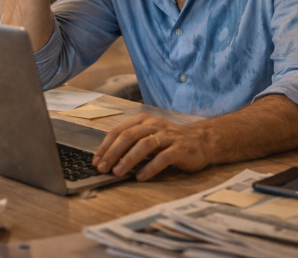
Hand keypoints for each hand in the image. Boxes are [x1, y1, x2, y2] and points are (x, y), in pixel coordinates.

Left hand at [92, 114, 212, 181]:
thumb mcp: (149, 137)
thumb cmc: (170, 142)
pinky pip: (163, 157)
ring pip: (144, 145)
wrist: (201, 142)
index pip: (119, 131)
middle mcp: (154, 125)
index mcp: (143, 121)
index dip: (105, 146)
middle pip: (128, 136)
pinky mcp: (180, 149)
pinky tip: (140, 177)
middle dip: (113, 153)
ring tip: (118, 173)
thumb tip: (108, 160)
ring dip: (128, 159)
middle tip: (103, 168)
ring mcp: (168, 136)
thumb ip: (132, 144)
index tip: (96, 161)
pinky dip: (150, 168)